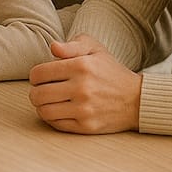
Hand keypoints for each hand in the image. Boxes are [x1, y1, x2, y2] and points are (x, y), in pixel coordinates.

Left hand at [28, 35, 142, 133]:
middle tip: (40, 90)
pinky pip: (56, 124)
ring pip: (44, 111)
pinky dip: (51, 118)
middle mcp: (81, 88)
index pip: (39, 74)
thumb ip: (72, 45)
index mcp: (81, 66)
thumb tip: (53, 47)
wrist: (136, 99)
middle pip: (38, 94)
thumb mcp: (95, 49)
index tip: (40, 77)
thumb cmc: (111, 71)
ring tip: (47, 101)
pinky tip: (57, 111)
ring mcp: (84, 109)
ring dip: (41, 106)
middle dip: (35, 92)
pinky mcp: (86, 126)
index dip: (35, 76)